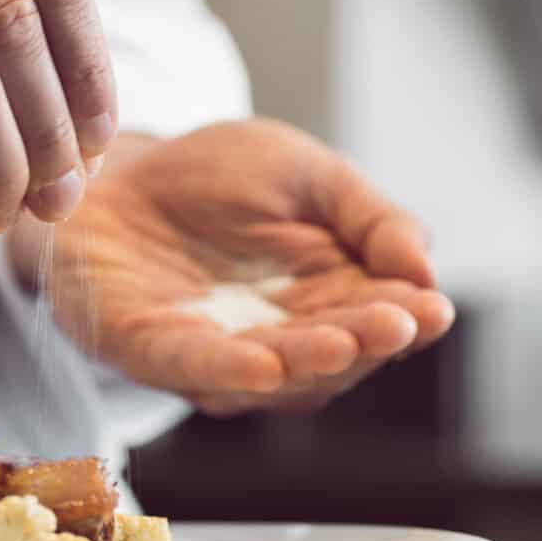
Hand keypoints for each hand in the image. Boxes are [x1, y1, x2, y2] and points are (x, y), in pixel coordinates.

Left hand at [16, 119, 453, 414]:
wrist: (110, 166)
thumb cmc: (212, 176)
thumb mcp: (307, 173)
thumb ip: (370, 217)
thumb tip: (426, 270)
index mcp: (325, 299)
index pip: (377, 319)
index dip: (406, 319)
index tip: (432, 309)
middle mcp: (276, 339)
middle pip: (333, 356)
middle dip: (365, 341)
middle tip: (397, 325)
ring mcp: (213, 354)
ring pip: (271, 374)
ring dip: (305, 362)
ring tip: (341, 343)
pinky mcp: (147, 350)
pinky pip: (190, 367)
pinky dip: (225, 370)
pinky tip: (262, 366)